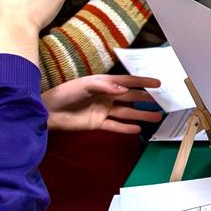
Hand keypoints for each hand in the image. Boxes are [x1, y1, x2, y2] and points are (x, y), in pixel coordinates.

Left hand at [42, 74, 159, 134]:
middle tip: (162, 102)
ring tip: (156, 117)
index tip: (158, 83)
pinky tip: (138, 129)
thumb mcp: (85, 85)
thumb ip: (106, 87)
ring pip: (127, 112)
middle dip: (146, 99)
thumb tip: (125, 90)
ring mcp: (103, 111)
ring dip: (141, 115)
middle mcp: (106, 97)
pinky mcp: (97, 124)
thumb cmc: (65, 93)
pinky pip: (115, 126)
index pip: (128, 81)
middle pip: (131, 98)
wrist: (48, 111)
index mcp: (104, 84)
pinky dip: (126, 128)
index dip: (143, 82)